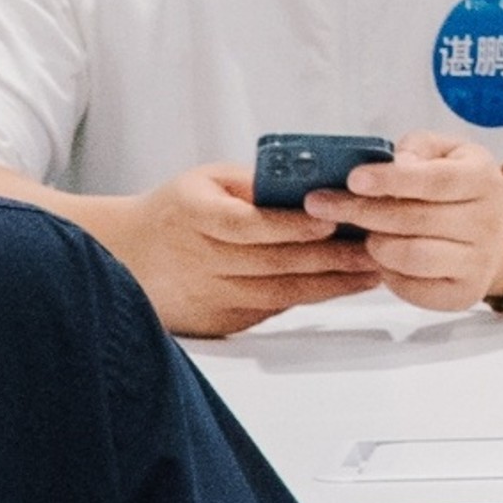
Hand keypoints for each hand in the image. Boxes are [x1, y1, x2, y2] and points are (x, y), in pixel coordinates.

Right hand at [98, 165, 383, 339]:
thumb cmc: (176, 210)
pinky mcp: (217, 321)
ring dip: (332, 284)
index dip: (290, 226)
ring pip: (279, 293)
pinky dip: (309, 298)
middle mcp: (198, 260)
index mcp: (192, 216)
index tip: (329, 222)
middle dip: (331, 257)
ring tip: (373, 270)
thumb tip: (313, 184)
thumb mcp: (206, 182)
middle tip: (376, 247)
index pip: (247, 225)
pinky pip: (271, 310)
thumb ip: (255, 184)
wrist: (126, 255)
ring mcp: (207, 295)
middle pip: (272, 263)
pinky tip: (342, 286)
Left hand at [331, 136, 502, 315]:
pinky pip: (411, 286)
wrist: (489, 231)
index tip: (353, 179)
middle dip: (360, 211)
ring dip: (375, 243)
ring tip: (364, 233)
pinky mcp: (464, 292)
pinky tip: (383, 256)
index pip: (436, 180)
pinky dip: (387, 271)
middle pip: (415, 219)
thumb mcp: (444, 152)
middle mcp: (489, 221)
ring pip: (410, 254)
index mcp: (484, 179)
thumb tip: (398, 163)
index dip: (392, 180)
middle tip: (321, 204)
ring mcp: (480, 261)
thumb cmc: (453, 186)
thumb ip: (418, 147)